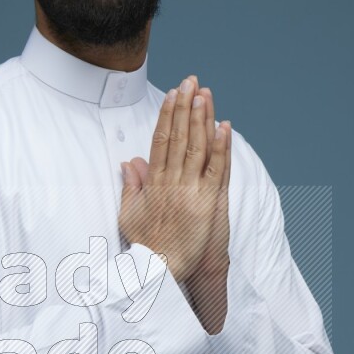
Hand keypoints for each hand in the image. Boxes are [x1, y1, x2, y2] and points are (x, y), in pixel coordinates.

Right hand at [118, 75, 223, 282]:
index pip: (160, 140)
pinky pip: (215, 170)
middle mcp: (170, 182)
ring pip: (196, 147)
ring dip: (201, 118)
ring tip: (204, 93)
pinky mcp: (206, 203)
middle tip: (190, 81)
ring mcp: (189, 191)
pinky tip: (224, 126)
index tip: (172, 95)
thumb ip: (131, 186)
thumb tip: (129, 162)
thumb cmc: (145, 246)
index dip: (167, 115)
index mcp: (153, 183)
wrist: (157, 272)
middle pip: (178, 137)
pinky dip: (221, 147)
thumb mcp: (129, 214)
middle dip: (184, 107)